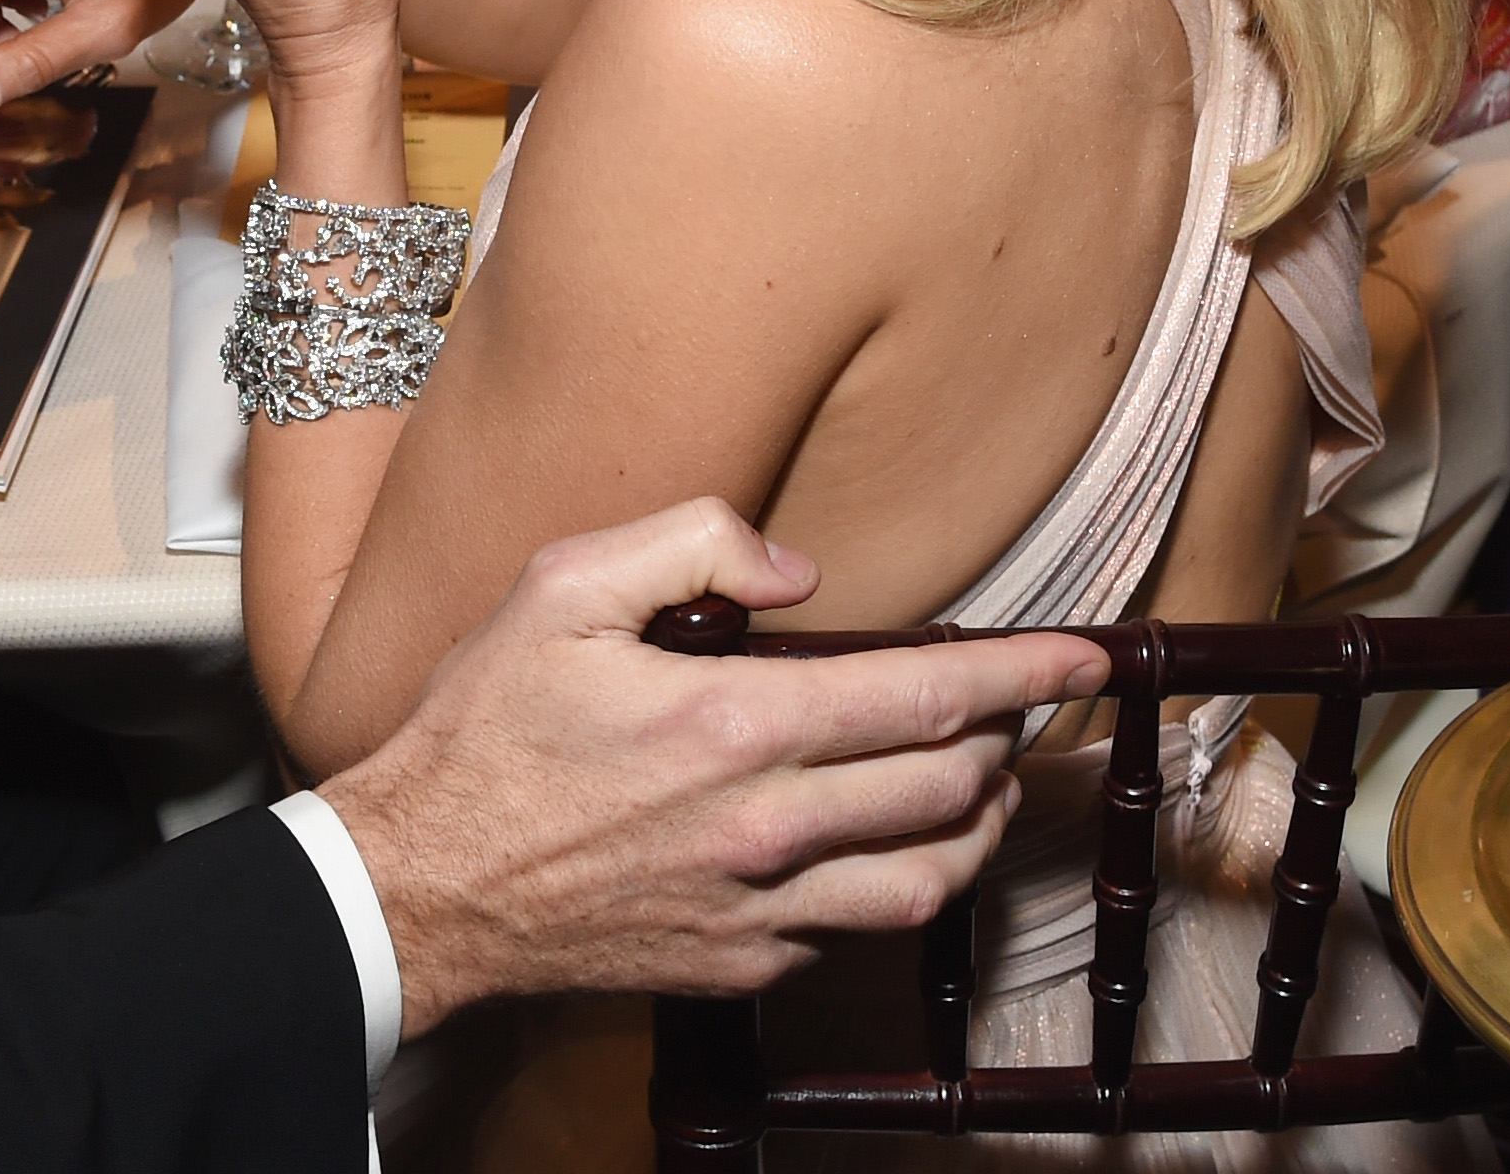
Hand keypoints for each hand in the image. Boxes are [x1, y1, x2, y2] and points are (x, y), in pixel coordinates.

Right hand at [321, 499, 1103, 1035]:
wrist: (424, 882)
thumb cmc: (483, 729)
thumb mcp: (559, 587)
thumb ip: (690, 546)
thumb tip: (797, 571)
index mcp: (733, 723)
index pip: (923, 695)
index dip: (1021, 672)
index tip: (1086, 655)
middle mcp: (766, 824)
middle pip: (946, 785)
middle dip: (1003, 737)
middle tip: (1019, 704)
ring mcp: (760, 906)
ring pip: (928, 876)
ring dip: (977, 821)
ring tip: (983, 780)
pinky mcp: (742, 964)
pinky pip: (857, 929)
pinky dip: (896, 880)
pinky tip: (883, 845)